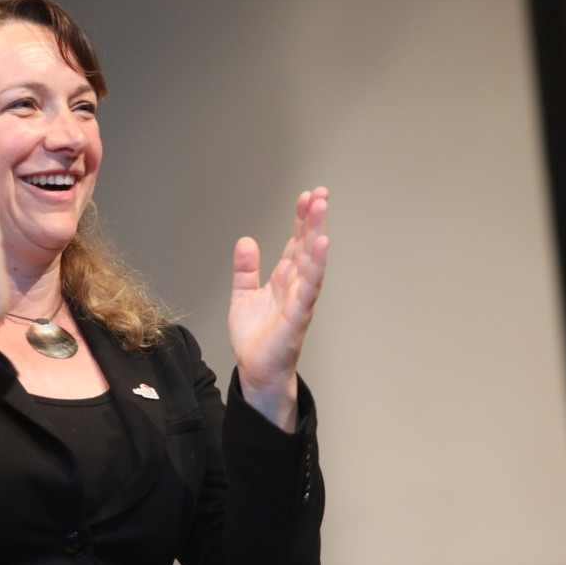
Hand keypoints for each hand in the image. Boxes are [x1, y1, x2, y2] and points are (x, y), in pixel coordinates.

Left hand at [228, 187, 329, 429]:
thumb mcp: (243, 295)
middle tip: (321, 194)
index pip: (296, 243)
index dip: (301, 220)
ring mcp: (299, 300)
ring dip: (317, 235)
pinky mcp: (297, 316)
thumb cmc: (255, 337)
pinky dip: (315, 267)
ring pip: (312, 262)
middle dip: (314, 220)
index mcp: (284, 279)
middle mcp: (296, 286)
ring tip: (322, 209)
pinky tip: (320, 247)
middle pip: (307, 246)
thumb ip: (246, 269)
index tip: (307, 196)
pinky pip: (308, 288)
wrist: (255, 370)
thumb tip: (246, 241)